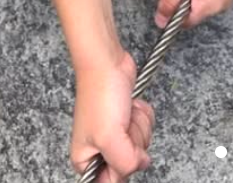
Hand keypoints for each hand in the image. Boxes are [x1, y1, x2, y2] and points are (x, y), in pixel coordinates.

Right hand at [72, 53, 153, 181]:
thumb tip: (141, 163)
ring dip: (139, 126)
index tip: (119, 149)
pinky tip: (131, 106)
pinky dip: (143, 115)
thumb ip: (124, 163)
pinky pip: (146, 128)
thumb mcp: (109, 138)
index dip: (121, 169)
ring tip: (124, 113)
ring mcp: (116, 134)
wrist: (108, 62)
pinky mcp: (128, 120)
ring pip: (141, 145)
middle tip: (121, 126)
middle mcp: (100, 149)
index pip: (110, 182)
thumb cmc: (100, 93)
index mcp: (86, 160)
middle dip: (133, 142)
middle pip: (130, 164)